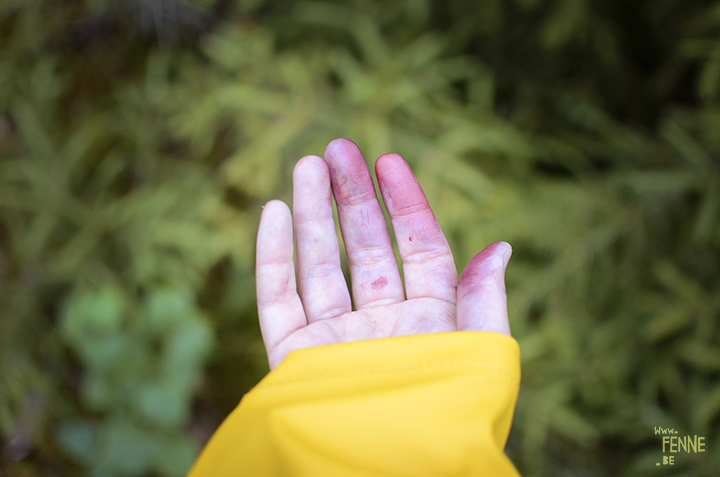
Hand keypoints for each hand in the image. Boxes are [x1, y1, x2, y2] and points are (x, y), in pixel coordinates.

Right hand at [256, 139, 511, 368]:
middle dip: (352, 198)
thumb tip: (500, 245)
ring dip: (311, 214)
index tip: (389, 161)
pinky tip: (274, 211)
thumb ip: (483, 301)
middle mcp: (383, 325)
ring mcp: (336, 340)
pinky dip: (274, 256)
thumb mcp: (480, 358)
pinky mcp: (295, 359)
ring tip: (307, 166)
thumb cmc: (445, 422)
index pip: (419, 249)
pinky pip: (280, 299)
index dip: (406, 204)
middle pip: (365, 248)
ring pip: (320, 264)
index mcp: (431, 321)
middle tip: (338, 148)